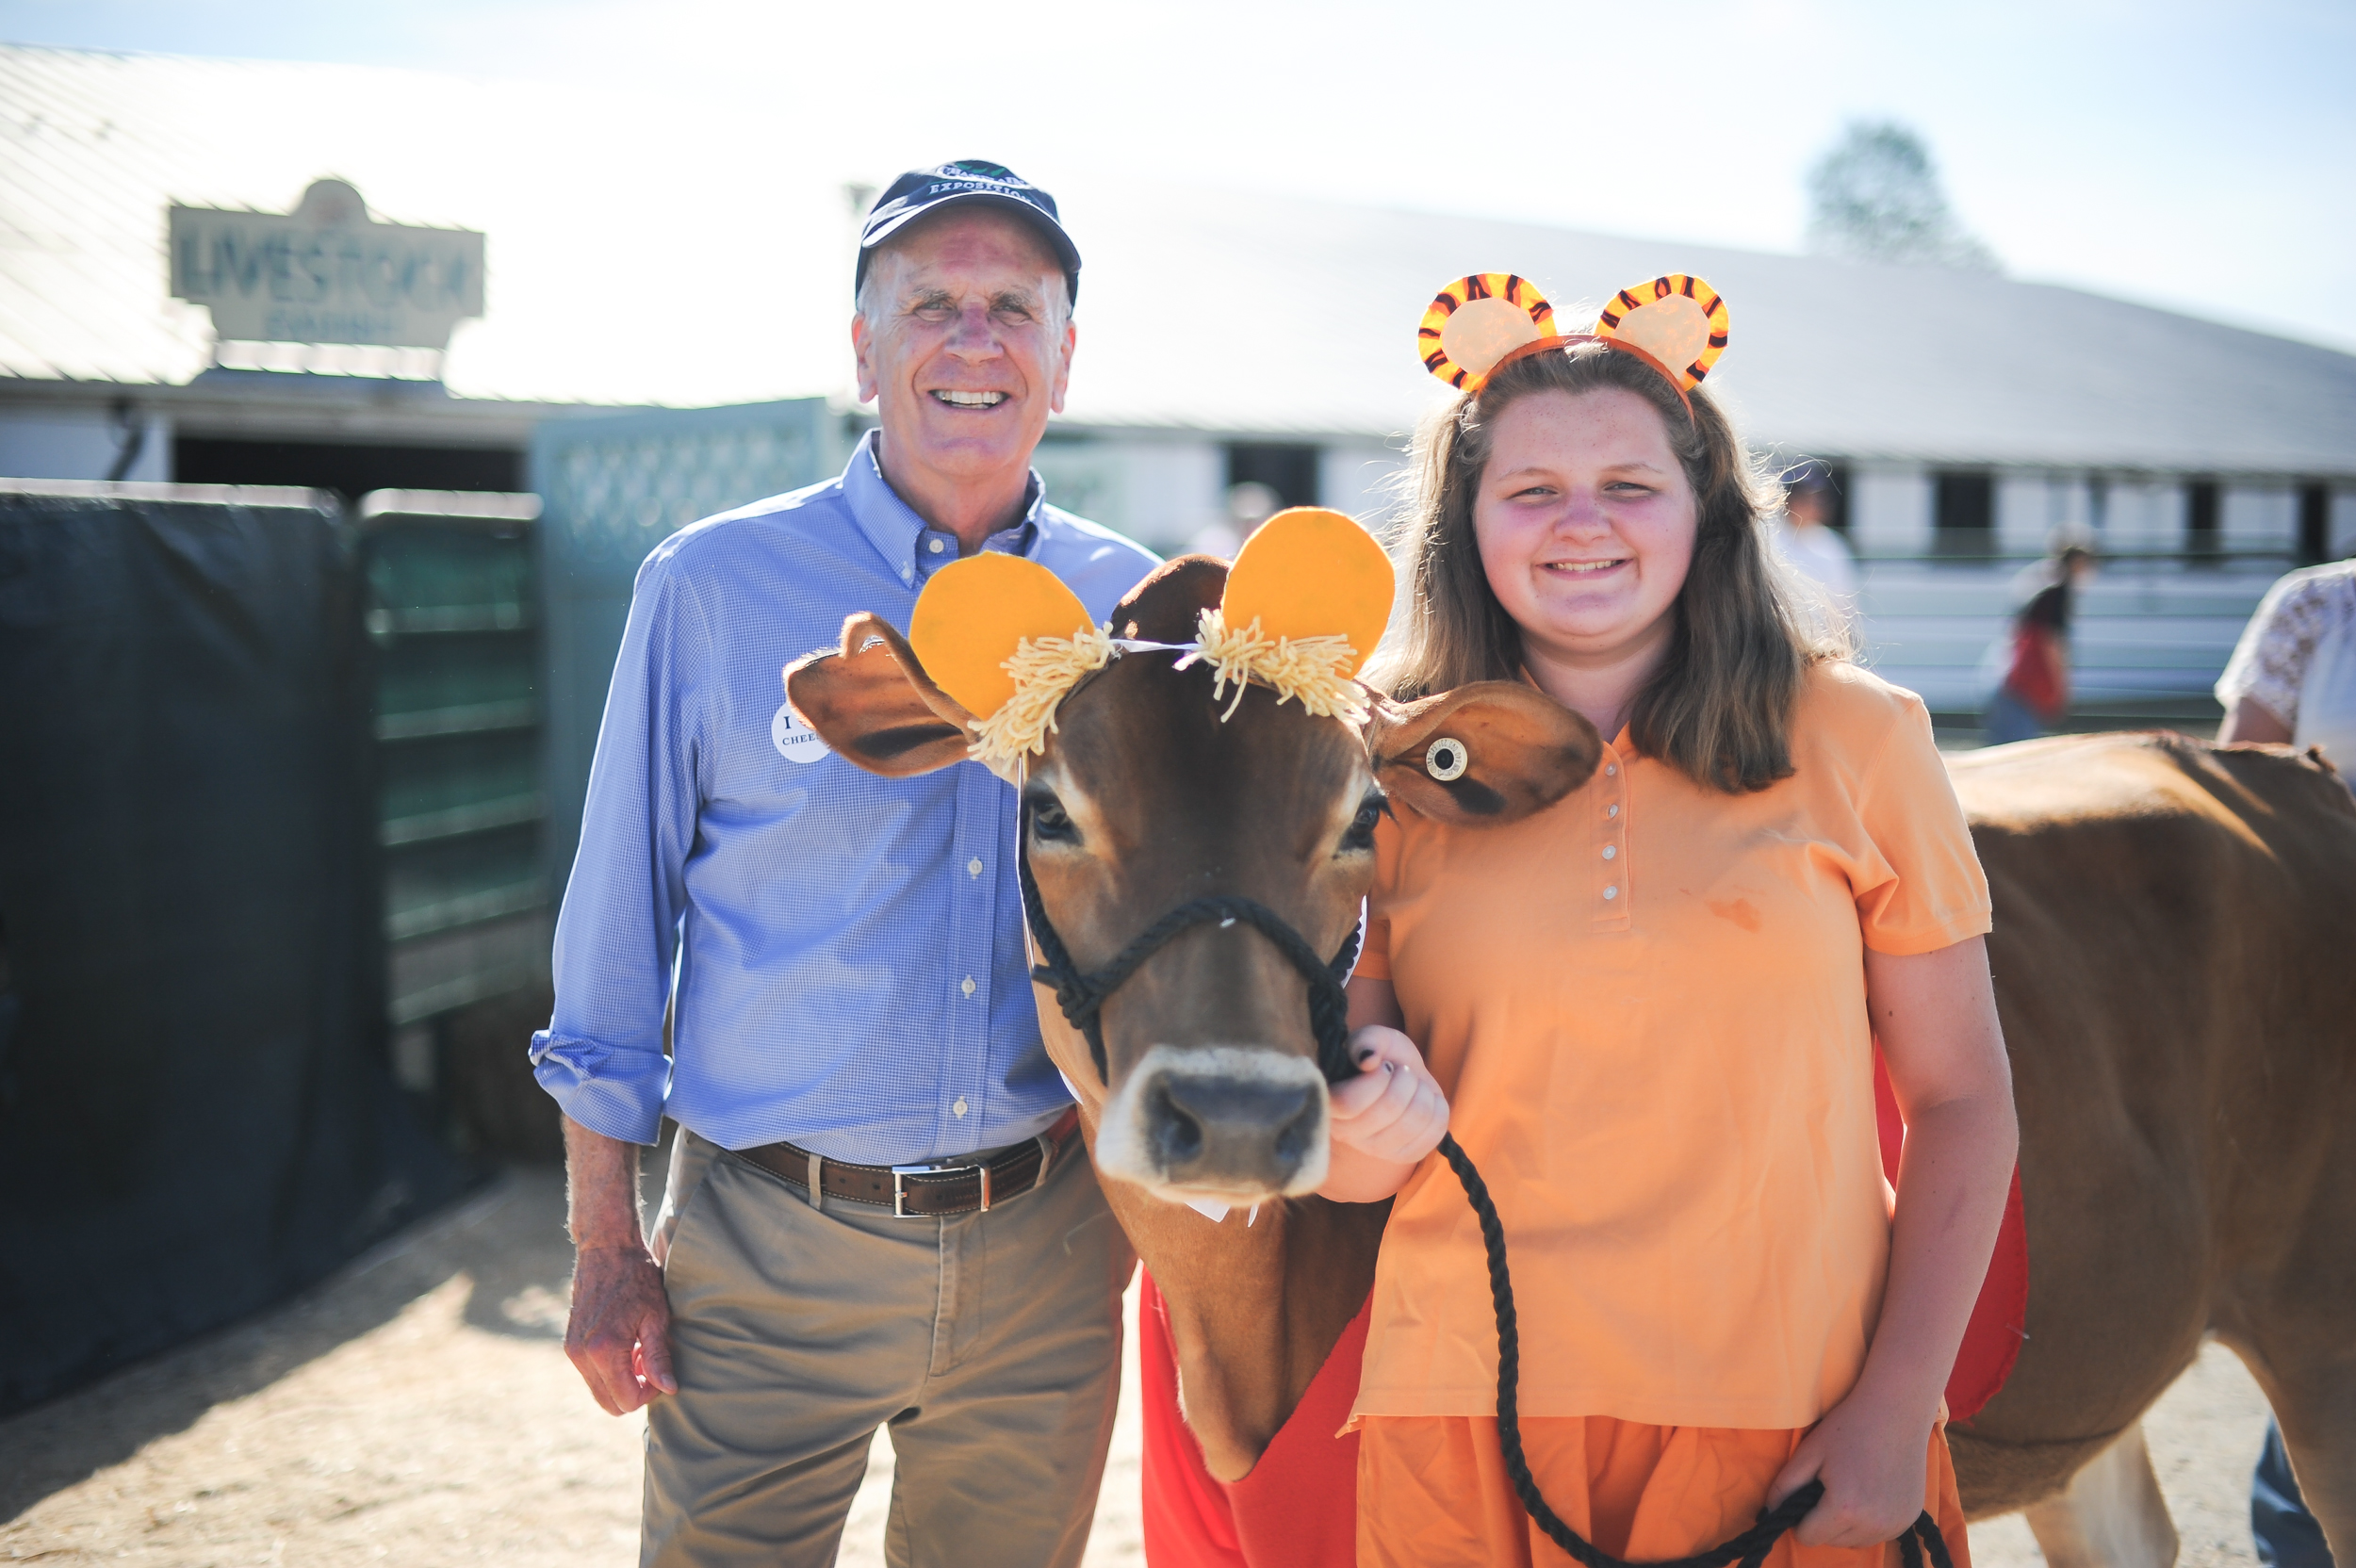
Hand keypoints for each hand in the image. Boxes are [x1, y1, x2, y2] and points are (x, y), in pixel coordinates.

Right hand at [565, 1242, 676, 1414]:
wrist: (606, 1247)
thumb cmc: (637, 1277)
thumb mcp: (656, 1316)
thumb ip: (659, 1357)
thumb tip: (669, 1390)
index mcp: (604, 1350)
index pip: (626, 1401)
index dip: (649, 1393)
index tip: (660, 1371)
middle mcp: (582, 1355)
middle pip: (609, 1404)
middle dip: (634, 1391)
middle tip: (651, 1363)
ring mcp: (572, 1350)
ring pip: (599, 1391)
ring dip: (622, 1380)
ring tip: (640, 1350)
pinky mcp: (570, 1344)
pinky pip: (591, 1374)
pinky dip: (610, 1370)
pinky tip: (626, 1344)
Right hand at [1328, 1025, 1447, 1166]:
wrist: (1405, 1075)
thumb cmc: (1383, 1056)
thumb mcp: (1373, 1038)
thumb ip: (1366, 1040)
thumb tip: (1367, 1059)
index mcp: (1330, 1103)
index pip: (1350, 1102)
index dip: (1376, 1080)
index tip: (1384, 1066)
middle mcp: (1346, 1133)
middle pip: (1388, 1108)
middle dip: (1405, 1079)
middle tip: (1402, 1072)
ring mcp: (1375, 1149)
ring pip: (1414, 1119)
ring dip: (1423, 1092)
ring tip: (1414, 1086)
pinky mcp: (1404, 1156)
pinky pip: (1434, 1132)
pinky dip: (1438, 1108)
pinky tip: (1426, 1102)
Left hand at [1768, 1385, 1933, 1548]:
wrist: (1896, 1411)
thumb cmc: (1848, 1427)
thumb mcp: (1809, 1452)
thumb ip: (1784, 1486)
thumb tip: (1769, 1512)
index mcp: (1844, 1509)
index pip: (1808, 1537)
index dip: (1800, 1518)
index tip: (1805, 1496)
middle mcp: (1873, 1524)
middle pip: (1831, 1542)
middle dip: (1823, 1521)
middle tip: (1829, 1486)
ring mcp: (1895, 1524)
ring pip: (1855, 1541)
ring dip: (1846, 1525)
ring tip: (1850, 1489)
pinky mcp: (1909, 1519)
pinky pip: (1878, 1534)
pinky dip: (1869, 1522)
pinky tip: (1870, 1492)